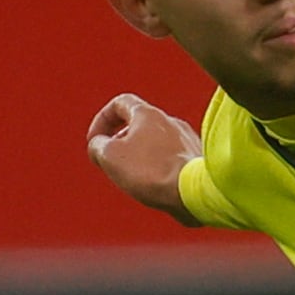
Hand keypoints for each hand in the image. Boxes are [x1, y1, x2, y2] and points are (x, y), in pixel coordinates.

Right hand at [88, 94, 201, 221]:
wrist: (195, 191)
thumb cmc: (152, 171)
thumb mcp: (110, 156)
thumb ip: (98, 146)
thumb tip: (99, 146)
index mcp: (148, 114)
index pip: (120, 103)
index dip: (102, 120)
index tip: (96, 142)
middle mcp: (171, 122)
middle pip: (139, 125)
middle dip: (121, 143)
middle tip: (113, 165)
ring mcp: (188, 140)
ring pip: (157, 144)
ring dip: (140, 158)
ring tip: (135, 180)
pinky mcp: (199, 160)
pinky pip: (173, 160)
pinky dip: (160, 170)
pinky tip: (158, 188)